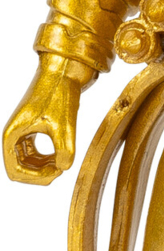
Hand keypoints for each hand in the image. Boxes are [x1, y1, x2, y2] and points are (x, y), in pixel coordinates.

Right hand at [3, 55, 86, 184]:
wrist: (64, 73)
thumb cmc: (59, 94)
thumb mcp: (64, 125)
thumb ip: (65, 150)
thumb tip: (63, 167)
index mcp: (12, 136)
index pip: (15, 172)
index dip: (36, 177)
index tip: (57, 169)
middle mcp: (13, 136)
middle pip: (19, 171)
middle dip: (40, 175)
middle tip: (61, 168)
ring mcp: (21, 133)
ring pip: (27, 164)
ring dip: (44, 169)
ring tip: (62, 162)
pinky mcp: (31, 130)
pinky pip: (33, 155)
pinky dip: (46, 160)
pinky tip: (61, 156)